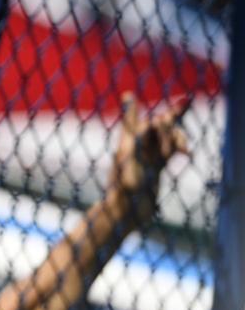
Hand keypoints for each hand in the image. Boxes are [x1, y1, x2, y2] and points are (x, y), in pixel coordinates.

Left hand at [108, 93, 189, 224]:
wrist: (125, 214)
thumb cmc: (122, 191)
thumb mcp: (129, 163)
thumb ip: (137, 140)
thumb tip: (146, 120)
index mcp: (127, 145)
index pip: (132, 121)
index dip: (132, 108)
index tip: (128, 96)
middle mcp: (137, 149)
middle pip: (157, 126)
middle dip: (170, 122)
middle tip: (180, 118)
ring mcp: (148, 158)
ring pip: (167, 138)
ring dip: (177, 138)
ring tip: (183, 150)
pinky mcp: (156, 168)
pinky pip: (170, 152)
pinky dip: (179, 148)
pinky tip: (187, 153)